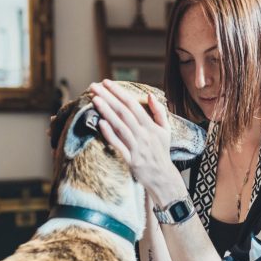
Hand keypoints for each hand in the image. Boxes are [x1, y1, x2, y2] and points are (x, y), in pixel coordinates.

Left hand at [89, 80, 173, 195]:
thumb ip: (159, 112)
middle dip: (109, 97)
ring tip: (95, 99)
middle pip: (124, 113)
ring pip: (120, 126)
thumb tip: (150, 94)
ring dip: (107, 112)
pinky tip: (100, 123)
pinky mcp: (131, 160)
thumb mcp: (166, 130)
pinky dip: (110, 134)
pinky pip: (119, 145)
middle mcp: (144, 135)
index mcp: (151, 126)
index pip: (133, 105)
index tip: (106, 82)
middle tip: (94, 86)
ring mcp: (137, 147)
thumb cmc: (161, 151)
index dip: (119, 92)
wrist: (163, 177)